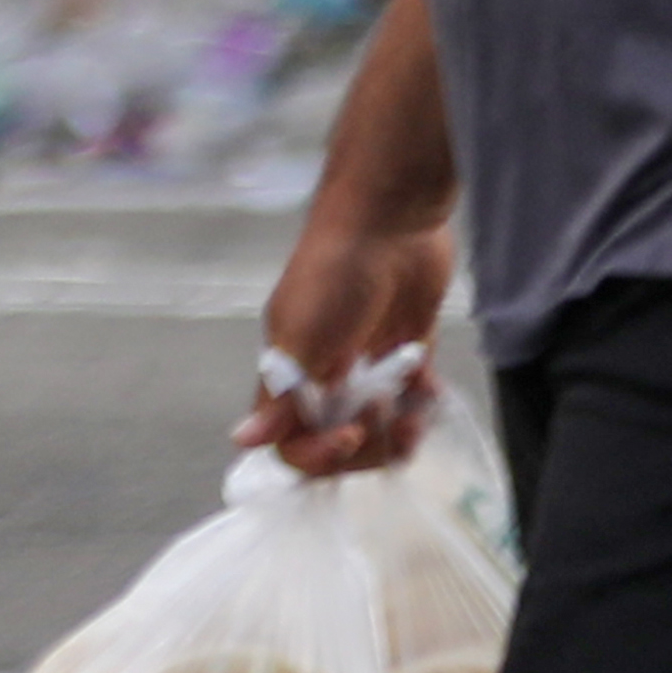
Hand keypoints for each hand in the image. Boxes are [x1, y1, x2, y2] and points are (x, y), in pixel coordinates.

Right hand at [241, 215, 455, 473]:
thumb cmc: (333, 274)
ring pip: (380, 425)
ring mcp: (369, 362)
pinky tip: (429, 389)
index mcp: (292, 375)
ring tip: (415, 414)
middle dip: (366, 446)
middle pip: (339, 441)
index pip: (293, 442)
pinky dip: (423, 402)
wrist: (390, 218)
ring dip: (398, 432)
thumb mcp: (300, 338)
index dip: (319, 454)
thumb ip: (280, 397)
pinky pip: (414, 395)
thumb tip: (242, 440)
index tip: (348, 436)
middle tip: (387, 418)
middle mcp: (327, 375)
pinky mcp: (408, 346)